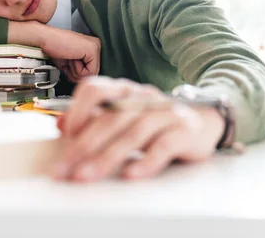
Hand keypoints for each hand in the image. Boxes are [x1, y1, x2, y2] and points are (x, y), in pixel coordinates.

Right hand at [42, 28, 100, 81]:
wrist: (45, 39)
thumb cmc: (53, 47)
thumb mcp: (69, 63)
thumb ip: (79, 71)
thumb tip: (83, 81)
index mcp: (91, 47)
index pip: (91, 70)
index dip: (77, 74)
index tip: (68, 64)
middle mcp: (96, 45)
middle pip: (92, 73)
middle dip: (77, 74)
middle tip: (68, 61)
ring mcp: (95, 46)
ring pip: (92, 74)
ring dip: (76, 71)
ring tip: (69, 58)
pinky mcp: (93, 49)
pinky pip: (90, 72)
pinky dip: (77, 70)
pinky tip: (72, 58)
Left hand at [52, 77, 224, 181]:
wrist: (204, 118)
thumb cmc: (156, 120)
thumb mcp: (123, 115)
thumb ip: (93, 118)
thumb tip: (60, 124)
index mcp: (125, 90)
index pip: (95, 89)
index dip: (77, 110)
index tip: (64, 134)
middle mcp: (144, 98)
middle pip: (109, 119)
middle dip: (83, 146)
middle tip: (64, 169)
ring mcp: (166, 113)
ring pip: (133, 133)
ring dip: (107, 157)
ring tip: (87, 175)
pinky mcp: (185, 131)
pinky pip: (164, 145)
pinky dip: (147, 161)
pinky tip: (131, 174)